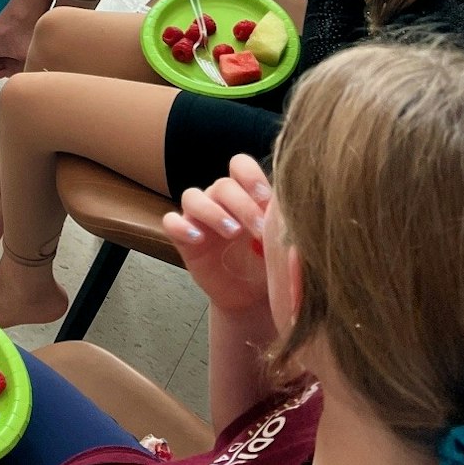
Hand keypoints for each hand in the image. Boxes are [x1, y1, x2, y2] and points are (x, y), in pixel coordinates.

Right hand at [163, 155, 271, 315]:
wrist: (252, 299)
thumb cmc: (270, 265)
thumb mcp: (281, 244)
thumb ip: (283, 226)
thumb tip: (291, 215)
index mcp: (245, 194)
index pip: (240, 165)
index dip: (251, 177)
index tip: (267, 202)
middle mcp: (220, 200)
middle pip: (222, 185)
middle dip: (242, 205)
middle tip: (259, 229)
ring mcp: (199, 218)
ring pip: (192, 196)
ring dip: (212, 211)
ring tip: (232, 232)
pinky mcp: (184, 239)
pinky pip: (171, 222)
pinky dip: (181, 226)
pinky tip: (198, 239)